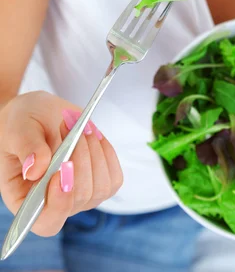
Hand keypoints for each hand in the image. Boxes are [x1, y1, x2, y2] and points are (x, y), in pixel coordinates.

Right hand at [0, 90, 122, 236]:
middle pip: (80, 197)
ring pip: (100, 188)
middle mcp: (54, 205)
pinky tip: (92, 135)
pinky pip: (113, 178)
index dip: (59, 203)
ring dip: (93, 152)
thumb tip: (36, 170)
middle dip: (79, 157)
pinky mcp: (97, 182)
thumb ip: (26, 148)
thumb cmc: (21, 126)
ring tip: (80, 127)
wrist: (39, 116)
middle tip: (67, 126)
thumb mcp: (18, 131)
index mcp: (26, 202)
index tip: (64, 167)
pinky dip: (106, 153)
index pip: (46, 222)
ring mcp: (78, 196)